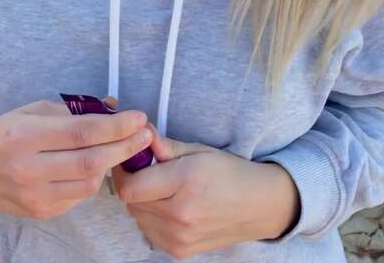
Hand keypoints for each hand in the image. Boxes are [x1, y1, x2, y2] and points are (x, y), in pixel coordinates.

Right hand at [0, 98, 151, 219]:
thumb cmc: (4, 133)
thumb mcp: (32, 111)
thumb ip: (73, 110)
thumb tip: (114, 105)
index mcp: (25, 136)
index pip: (82, 132)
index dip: (116, 126)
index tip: (139, 118)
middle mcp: (27, 168)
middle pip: (90, 161)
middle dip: (125, 147)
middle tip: (146, 135)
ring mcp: (33, 195)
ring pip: (89, 183)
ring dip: (111, 164)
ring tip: (120, 148)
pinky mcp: (39, 212)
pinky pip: (78, 196)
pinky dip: (91, 179)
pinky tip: (94, 165)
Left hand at [110, 124, 299, 259]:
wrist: (258, 206)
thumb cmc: (230, 173)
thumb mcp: (199, 151)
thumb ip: (165, 146)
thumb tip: (140, 133)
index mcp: (185, 182)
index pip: (130, 187)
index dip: (125, 172)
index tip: (130, 161)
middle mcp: (180, 214)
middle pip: (132, 202)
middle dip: (135, 185)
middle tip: (149, 173)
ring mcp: (179, 237)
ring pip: (138, 217)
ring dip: (143, 203)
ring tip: (164, 191)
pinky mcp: (179, 251)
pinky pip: (149, 231)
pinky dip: (153, 219)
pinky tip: (171, 207)